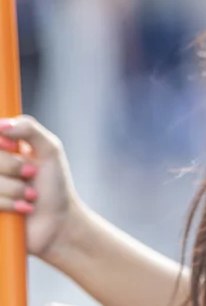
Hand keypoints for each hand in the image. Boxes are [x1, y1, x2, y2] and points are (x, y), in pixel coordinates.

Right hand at [0, 116, 78, 258]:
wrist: (58, 223)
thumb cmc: (55, 185)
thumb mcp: (50, 150)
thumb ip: (29, 130)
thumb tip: (4, 125)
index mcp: (4, 146)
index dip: (1, 142)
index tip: (13, 146)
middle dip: (12, 167)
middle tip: (32, 173)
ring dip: (15, 188)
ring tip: (32, 195)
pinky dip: (9, 203)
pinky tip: (25, 208)